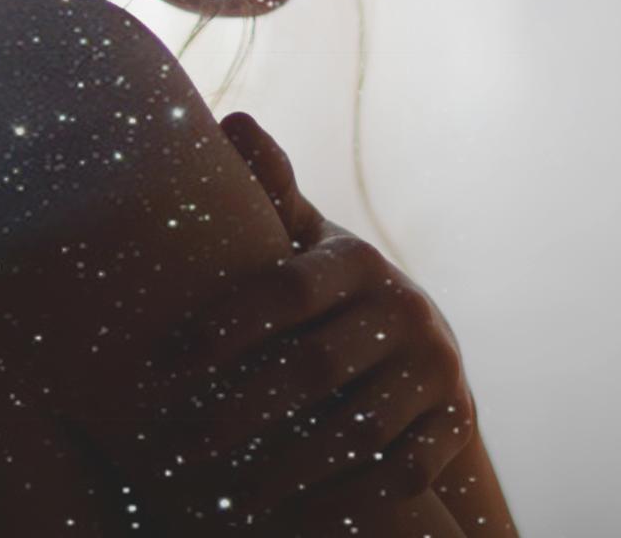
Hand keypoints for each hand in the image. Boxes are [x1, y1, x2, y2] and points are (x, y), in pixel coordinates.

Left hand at [139, 112, 478, 526]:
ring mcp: (437, 370)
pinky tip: (293, 511)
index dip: (223, 327)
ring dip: (286, 467)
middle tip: (180, 445)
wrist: (421, 343)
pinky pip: (401, 471)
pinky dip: (346, 496)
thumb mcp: (302, 239)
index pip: (284, 292)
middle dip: (240, 412)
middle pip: (313, 370)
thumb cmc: (330, 287)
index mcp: (356, 260)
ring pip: (357, 429)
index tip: (165, 364)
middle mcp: (405, 310)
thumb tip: (230, 122)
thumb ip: (267, 191)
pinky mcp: (455, 423)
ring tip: (225, 493)